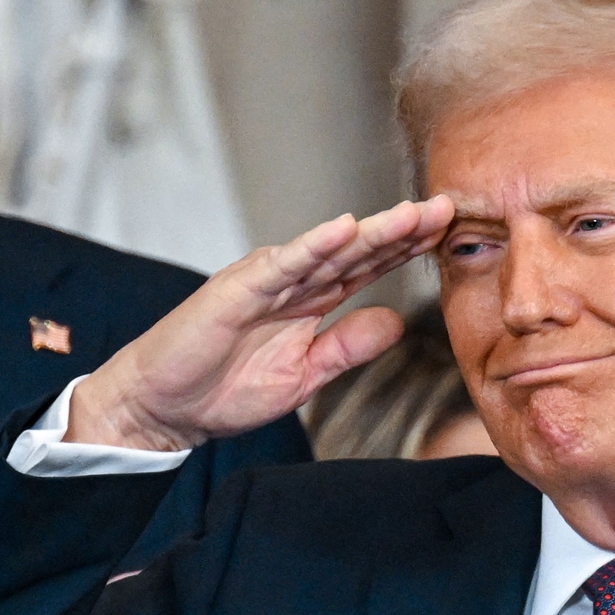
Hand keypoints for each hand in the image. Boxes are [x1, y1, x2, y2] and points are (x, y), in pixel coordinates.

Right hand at [66, 196, 454, 450]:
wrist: (164, 408)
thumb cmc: (225, 389)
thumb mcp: (306, 375)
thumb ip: (348, 346)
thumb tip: (398, 321)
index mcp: (312, 300)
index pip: (369, 266)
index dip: (408, 249)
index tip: (450, 233)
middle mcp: (294, 281)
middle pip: (358, 249)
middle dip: (403, 229)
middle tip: (447, 207)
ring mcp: (266, 281)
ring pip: (327, 250)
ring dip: (370, 230)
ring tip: (411, 214)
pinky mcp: (236, 289)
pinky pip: (282, 265)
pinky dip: (311, 246)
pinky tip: (342, 229)